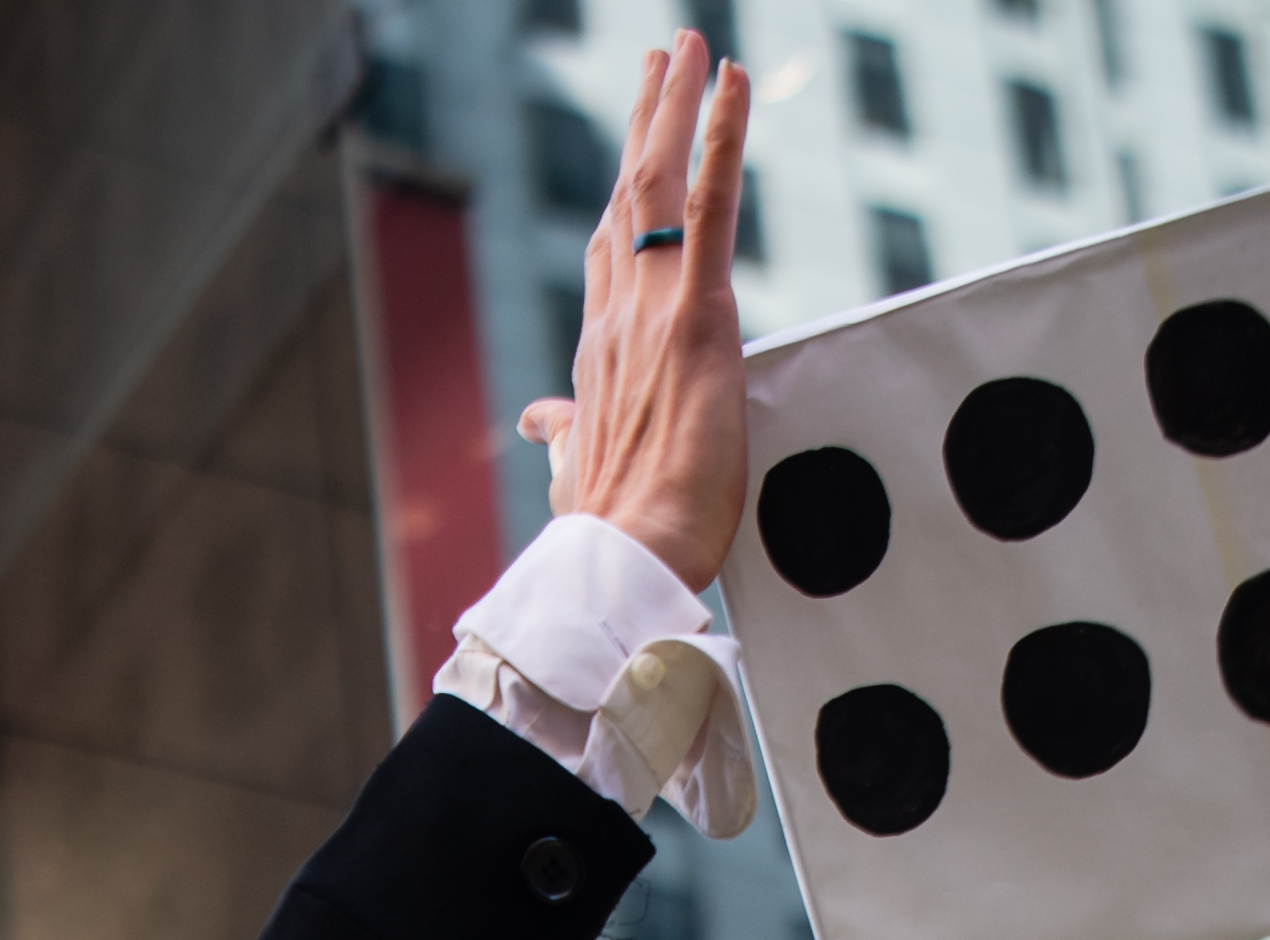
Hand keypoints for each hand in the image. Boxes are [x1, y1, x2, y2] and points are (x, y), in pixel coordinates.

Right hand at [514, 36, 755, 593]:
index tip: (633, 146)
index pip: (613, 250)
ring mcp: (653, 308)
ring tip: (690, 47)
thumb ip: (562, 433)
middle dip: (646, 121)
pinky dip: (721, 137)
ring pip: (659, 182)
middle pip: (629, 195)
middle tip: (663, 59)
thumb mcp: (579, 471)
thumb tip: (538, 421)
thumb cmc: (608, 531)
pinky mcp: (697, 315)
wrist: (620, 559)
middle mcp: (618, 315)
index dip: (623, 189)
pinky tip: (731, 80)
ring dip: (674, 106)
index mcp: (601, 351)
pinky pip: (708, 206)